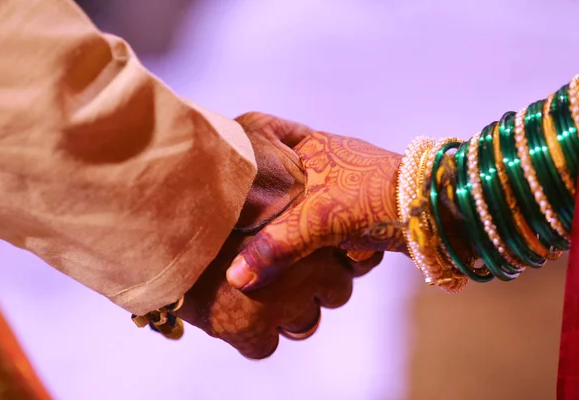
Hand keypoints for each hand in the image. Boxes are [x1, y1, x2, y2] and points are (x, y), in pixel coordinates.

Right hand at [173, 113, 382, 358]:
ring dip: (318, 236)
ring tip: (319, 251)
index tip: (243, 217)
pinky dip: (341, 242)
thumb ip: (273, 247)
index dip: (255, 193)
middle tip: (282, 243)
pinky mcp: (370, 203)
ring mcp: (352, 181)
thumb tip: (235, 277)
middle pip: (291, 194)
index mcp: (312, 149)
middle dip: (289, 221)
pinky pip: (341, 225)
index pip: (268, 166)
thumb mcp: (314, 222)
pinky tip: (345, 253)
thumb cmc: (370, 199)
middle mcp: (331, 160)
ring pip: (317, 212)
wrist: (435, 208)